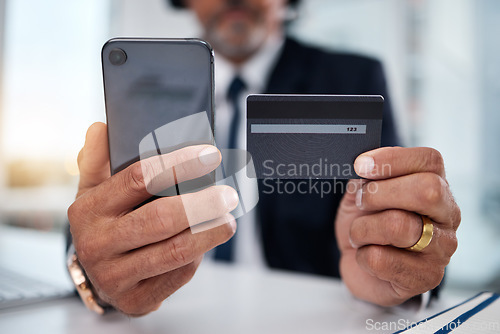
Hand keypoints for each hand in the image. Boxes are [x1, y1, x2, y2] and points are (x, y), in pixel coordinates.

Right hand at [68, 123, 237, 315]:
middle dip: (202, 202)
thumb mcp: (94, 190)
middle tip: (228, 193)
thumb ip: (98, 159)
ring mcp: (115, 276)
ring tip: (229, 218)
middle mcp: (97, 243)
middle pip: (161, 218)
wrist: (99, 274)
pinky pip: (178, 273)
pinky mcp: (136, 299)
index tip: (210, 154)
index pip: (139, 179)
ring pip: (175, 250)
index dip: (179, 164)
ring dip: (210, 231)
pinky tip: (207, 240)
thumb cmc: (106, 223)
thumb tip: (101, 128)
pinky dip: (199, 255)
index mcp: (89, 209)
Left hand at [335, 147, 460, 305]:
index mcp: (437, 186)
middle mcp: (447, 215)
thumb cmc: (366, 223)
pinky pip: (382, 259)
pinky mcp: (426, 278)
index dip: (392, 159)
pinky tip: (367, 256)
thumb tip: (362, 164)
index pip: (430, 160)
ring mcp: (441, 249)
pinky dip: (362, 255)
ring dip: (363, 228)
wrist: (360, 265)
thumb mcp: (361, 193)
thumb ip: (365, 177)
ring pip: (399, 226)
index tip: (360, 166)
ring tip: (359, 233)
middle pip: (427, 190)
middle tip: (361, 202)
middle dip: (379, 193)